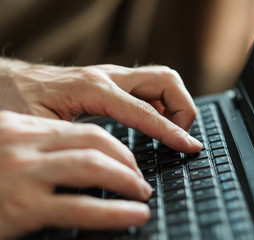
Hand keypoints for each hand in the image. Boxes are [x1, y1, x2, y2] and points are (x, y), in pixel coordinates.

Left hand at [0, 58, 201, 152]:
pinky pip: (150, 88)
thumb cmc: (19, 102)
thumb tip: (109, 161)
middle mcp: (109, 77)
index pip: (147, 111)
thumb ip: (77, 139)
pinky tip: (155, 124)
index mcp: (95, 88)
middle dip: (183, 108)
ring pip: (162, 80)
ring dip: (176, 104)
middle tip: (180, 136)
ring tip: (171, 132)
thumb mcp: (42, 127)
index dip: (173, 132)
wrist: (8, 82)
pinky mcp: (113, 82)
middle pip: (166, 81)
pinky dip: (162, 105)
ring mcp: (113, 77)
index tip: (190, 146)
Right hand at [0, 111, 151, 238]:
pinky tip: (133, 216)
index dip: (116, 146)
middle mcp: (26, 144)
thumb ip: (35, 150)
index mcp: (23, 130)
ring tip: (142, 195)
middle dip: (126, 161)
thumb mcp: (5, 148)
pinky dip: (113, 212)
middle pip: (95, 142)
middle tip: (140, 179)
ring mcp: (24, 174)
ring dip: (126, 180)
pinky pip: (80, 207)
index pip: (84, 131)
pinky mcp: (22, 207)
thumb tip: (72, 159)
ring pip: (93, 167)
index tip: (129, 160)